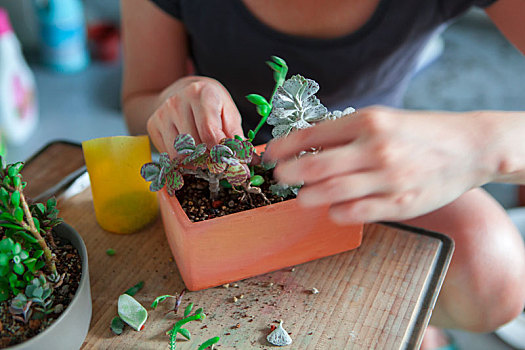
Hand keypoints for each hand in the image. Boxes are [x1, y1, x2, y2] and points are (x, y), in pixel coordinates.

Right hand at [147, 76, 243, 156]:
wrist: (184, 91)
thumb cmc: (212, 105)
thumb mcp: (229, 114)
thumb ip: (236, 136)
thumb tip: (244, 160)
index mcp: (202, 94)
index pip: (209, 133)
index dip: (220, 153)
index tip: (228, 162)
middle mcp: (178, 101)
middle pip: (194, 146)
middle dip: (208, 159)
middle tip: (217, 163)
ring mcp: (163, 113)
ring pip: (179, 154)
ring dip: (194, 163)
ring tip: (204, 158)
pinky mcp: (153, 124)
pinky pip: (168, 155)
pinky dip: (181, 161)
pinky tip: (190, 153)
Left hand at [264, 106, 494, 222]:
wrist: (469, 148)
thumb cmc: (420, 133)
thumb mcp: (383, 119)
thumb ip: (346, 132)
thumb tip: (305, 145)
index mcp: (369, 121)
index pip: (312, 135)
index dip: (283, 147)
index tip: (270, 155)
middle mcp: (376, 148)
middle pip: (314, 167)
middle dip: (288, 174)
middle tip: (280, 178)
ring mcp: (388, 179)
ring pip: (330, 192)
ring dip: (308, 196)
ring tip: (303, 196)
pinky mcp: (399, 204)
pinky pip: (354, 213)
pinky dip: (335, 212)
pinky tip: (333, 208)